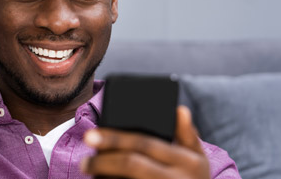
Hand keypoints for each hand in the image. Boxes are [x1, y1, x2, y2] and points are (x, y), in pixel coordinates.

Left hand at [81, 106, 209, 178]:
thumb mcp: (197, 159)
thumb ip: (187, 136)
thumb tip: (179, 109)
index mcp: (188, 161)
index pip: (144, 143)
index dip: (115, 138)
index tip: (90, 135)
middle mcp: (178, 178)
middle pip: (131, 164)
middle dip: (102, 161)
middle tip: (83, 162)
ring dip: (104, 176)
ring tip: (89, 172)